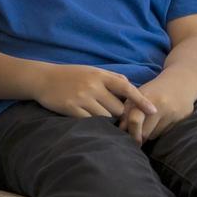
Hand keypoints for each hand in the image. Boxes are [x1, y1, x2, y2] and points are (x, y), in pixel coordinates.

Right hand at [34, 64, 157, 119]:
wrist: (43, 79)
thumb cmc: (71, 75)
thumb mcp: (91, 71)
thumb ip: (111, 77)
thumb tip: (130, 84)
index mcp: (99, 75)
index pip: (126, 87)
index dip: (141, 100)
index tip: (153, 110)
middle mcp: (92, 86)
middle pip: (117, 108)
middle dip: (118, 115)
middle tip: (116, 119)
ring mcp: (82, 98)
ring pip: (105, 117)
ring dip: (107, 121)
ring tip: (101, 120)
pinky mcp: (72, 109)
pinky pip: (90, 122)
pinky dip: (94, 125)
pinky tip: (91, 123)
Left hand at [118, 79, 196, 144]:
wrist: (181, 82)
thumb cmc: (155, 90)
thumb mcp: (139, 94)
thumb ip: (128, 109)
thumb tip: (121, 128)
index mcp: (146, 98)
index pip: (134, 120)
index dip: (129, 132)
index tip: (126, 137)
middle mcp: (160, 106)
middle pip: (144, 132)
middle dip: (137, 137)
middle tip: (134, 138)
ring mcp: (172, 114)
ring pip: (154, 135)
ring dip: (148, 136)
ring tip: (148, 127)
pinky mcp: (181, 120)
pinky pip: (165, 133)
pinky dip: (158, 132)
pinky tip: (159, 124)